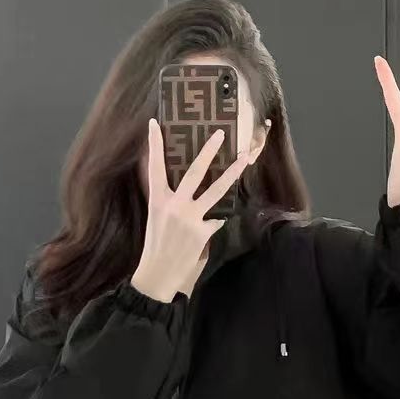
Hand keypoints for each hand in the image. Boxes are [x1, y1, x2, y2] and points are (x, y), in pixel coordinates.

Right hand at [131, 119, 249, 302]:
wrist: (158, 273)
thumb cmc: (156, 244)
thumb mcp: (155, 217)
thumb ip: (165, 197)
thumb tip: (174, 180)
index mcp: (158, 200)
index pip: (154, 167)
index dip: (154, 145)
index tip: (154, 124)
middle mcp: (173, 205)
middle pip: (194, 172)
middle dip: (208, 151)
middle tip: (220, 134)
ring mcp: (189, 218)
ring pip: (216, 190)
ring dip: (232, 173)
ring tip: (245, 158)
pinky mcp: (202, 232)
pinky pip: (217, 217)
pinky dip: (219, 216)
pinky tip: (220, 216)